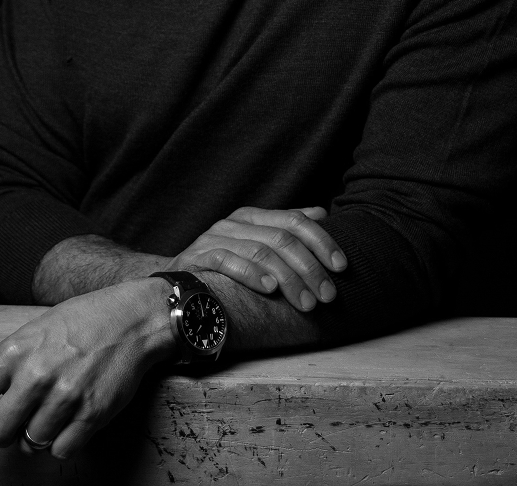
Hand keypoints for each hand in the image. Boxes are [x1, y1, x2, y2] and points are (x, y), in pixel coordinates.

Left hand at [0, 279, 173, 460]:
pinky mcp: (92, 414)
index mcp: (16, 350)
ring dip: (40, 433)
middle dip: (7, 430)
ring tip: (58, 407)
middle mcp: (36, 374)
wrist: (135, 317)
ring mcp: (65, 396)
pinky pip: (61, 450)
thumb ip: (11, 365)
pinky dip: (64, 441)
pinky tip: (75, 416)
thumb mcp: (37, 329)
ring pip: (31, 444)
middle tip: (23, 417)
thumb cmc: (85, 320)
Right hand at [166, 206, 346, 312]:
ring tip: (306, 302)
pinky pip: (227, 260)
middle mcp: (235, 222)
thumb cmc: (224, 268)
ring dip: (288, 279)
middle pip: (281, 238)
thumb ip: (286, 229)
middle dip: (309, 268)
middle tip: (327, 295)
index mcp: (253, 216)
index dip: (321, 241)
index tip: (341, 266)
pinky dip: (251, 273)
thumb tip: (321, 214)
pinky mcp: (197, 257)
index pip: (294, 220)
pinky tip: (270, 289)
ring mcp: (214, 237)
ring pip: (260, 251)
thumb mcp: (257, 244)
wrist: (174, 285)